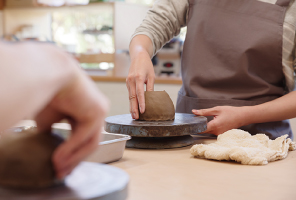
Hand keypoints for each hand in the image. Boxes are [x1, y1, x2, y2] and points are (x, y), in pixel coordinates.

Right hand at [35, 59, 108, 178]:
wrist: (51, 72)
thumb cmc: (49, 91)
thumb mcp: (50, 119)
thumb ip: (54, 133)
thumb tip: (52, 148)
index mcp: (88, 112)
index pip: (84, 138)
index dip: (73, 154)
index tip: (61, 166)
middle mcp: (97, 112)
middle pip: (90, 143)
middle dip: (75, 159)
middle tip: (62, 172)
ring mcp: (100, 112)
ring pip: (90, 142)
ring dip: (74, 158)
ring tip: (59, 168)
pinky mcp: (97, 112)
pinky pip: (85, 136)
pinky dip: (71, 148)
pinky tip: (58, 158)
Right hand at [126, 51, 154, 118]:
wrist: (138, 56)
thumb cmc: (146, 65)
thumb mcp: (151, 75)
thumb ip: (150, 87)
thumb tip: (151, 98)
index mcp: (138, 78)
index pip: (140, 93)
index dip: (141, 103)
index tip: (143, 111)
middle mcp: (131, 80)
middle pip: (132, 97)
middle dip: (134, 108)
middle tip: (136, 117)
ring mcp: (128, 82)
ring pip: (129, 97)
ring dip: (131, 106)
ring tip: (134, 115)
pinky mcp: (127, 83)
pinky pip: (129, 94)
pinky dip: (131, 101)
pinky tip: (133, 108)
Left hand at [192, 106, 248, 134]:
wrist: (242, 116)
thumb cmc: (230, 112)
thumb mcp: (216, 109)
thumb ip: (204, 112)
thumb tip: (193, 112)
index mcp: (214, 125)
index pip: (200, 129)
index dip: (194, 127)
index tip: (189, 124)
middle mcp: (216, 132)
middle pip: (202, 131)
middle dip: (198, 126)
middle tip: (194, 119)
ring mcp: (219, 134)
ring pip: (207, 131)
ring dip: (203, 126)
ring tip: (200, 119)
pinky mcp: (220, 134)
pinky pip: (212, 131)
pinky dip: (208, 127)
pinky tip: (208, 122)